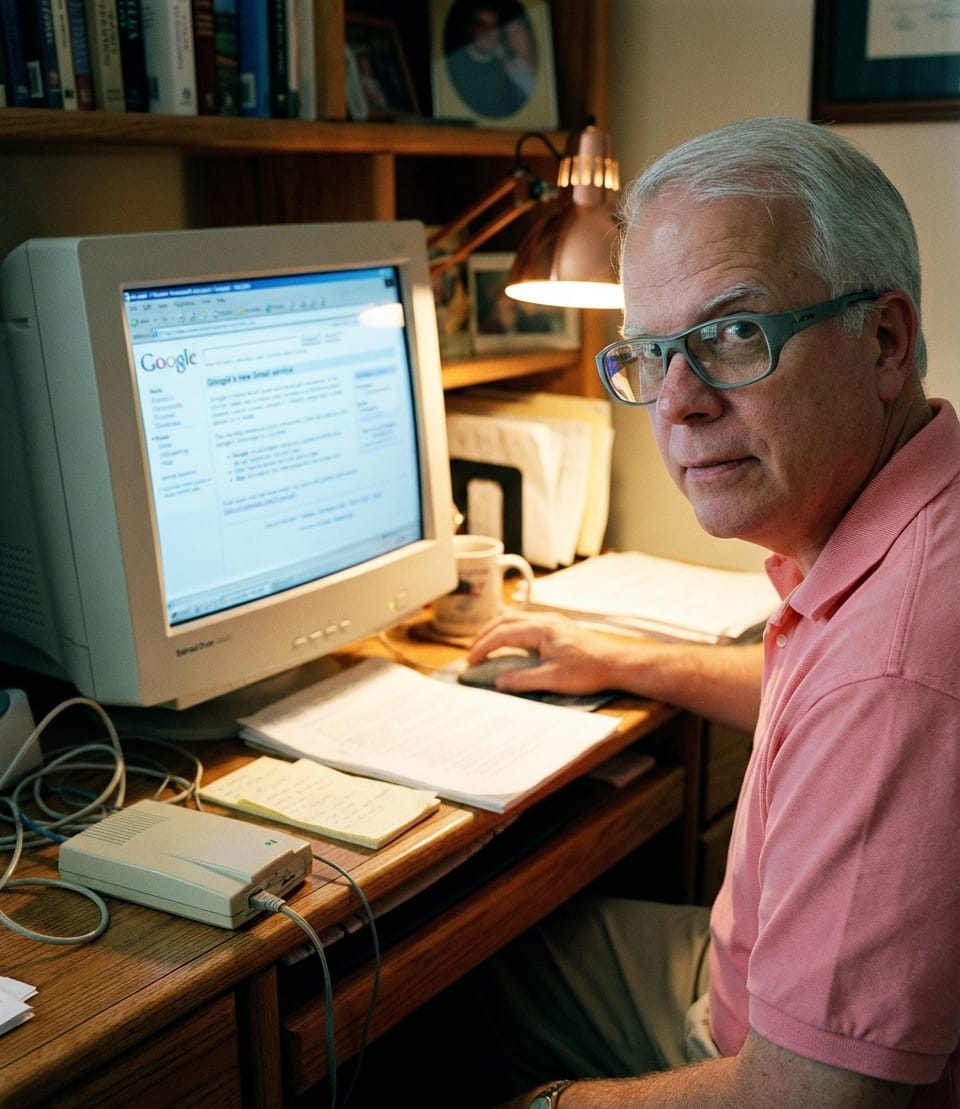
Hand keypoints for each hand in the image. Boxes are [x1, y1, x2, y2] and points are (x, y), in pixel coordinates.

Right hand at [466, 612, 621, 695]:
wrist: (617, 662)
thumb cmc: (588, 670)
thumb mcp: (552, 679)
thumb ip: (522, 679)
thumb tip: (498, 681)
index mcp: (540, 629)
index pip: (503, 633)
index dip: (483, 647)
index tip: (471, 661)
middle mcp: (544, 619)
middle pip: (505, 620)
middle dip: (485, 635)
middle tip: (472, 653)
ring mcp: (552, 621)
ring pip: (516, 618)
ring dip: (497, 630)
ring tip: (485, 645)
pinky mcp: (558, 626)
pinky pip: (526, 621)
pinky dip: (511, 630)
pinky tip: (511, 641)